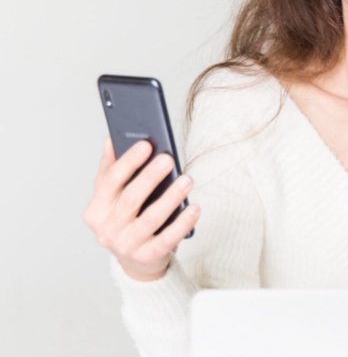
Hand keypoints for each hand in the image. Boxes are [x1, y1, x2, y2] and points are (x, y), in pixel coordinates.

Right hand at [83, 138, 199, 280]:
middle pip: (131, 199)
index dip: (129, 162)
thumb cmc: (126, 221)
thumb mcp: (113, 198)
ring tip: (187, 180)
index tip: (146, 144)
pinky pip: (168, 238)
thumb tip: (111, 140)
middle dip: (150, 177)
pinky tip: (194, 207)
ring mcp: (126, 246)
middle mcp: (107, 230)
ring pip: (151, 218)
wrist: (135, 262)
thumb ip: (111, 170)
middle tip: (169, 159)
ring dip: (171, 197)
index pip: (110, 182)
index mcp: (96, 210)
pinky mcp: (147, 257)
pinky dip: (183, 222)